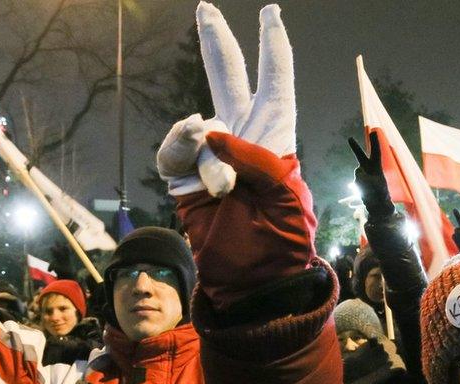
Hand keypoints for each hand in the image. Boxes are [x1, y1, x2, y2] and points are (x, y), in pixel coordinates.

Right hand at [162, 4, 314, 308]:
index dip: (272, 48)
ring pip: (196, 128)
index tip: (270, 13)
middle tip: (205, 8)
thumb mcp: (285, 196)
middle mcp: (243, 140)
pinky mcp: (183, 177)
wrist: (252, 281)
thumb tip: (205, 132)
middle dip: (218, 44)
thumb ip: (252, 157)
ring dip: (208, 158)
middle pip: (229, 80)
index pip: (275, 84)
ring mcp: (210, 157)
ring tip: (225, 192)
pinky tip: (201, 186)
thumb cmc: (282, 243)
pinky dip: (184, 163)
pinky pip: (174, 152)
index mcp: (277, 139)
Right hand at [348, 131, 394, 218]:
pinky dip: (359, 186)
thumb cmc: (380, 195)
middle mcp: (369, 169)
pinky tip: (365, 192)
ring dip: (360, 180)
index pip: (376, 152)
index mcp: (377, 167)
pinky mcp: (360, 182)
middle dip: (355, 148)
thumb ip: (364, 176)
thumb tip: (358, 173)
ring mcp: (364, 175)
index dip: (374, 142)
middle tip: (349, 138)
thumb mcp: (374, 185)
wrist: (378, 206)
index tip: (373, 132)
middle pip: (361, 156)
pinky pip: (355, 181)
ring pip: (357, 173)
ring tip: (368, 189)